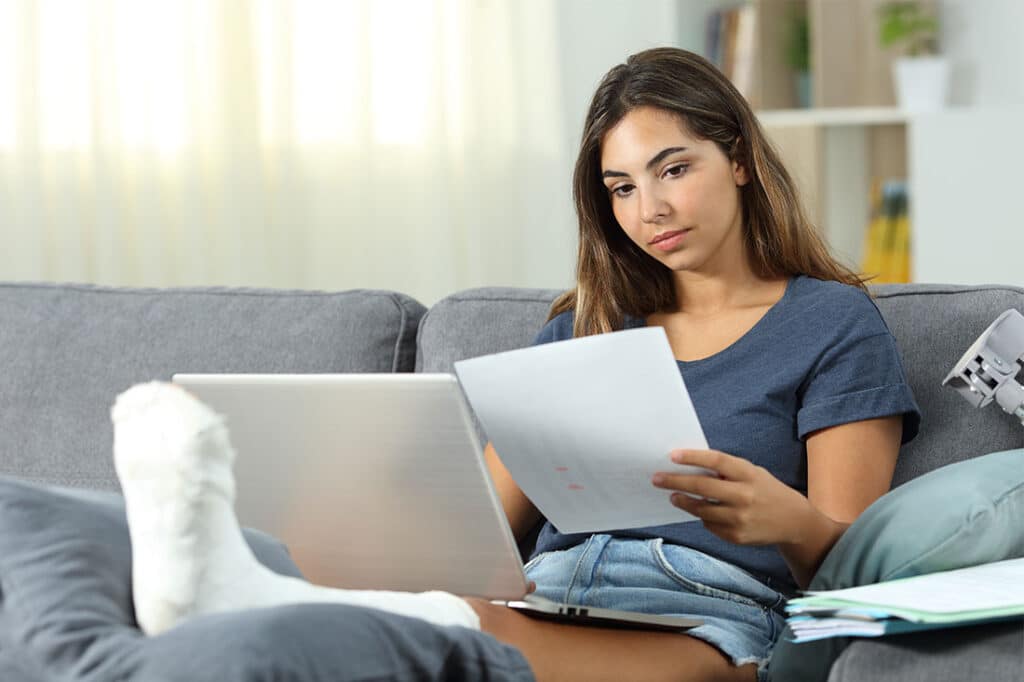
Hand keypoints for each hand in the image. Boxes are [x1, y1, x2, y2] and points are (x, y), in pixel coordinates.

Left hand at [652, 449, 812, 545]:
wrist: (794, 521)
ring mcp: (740, 518)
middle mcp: (744, 496)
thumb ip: (727, 472)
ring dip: (683, 501)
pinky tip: (703, 511)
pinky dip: (703, 516)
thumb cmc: (767, 490)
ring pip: (701, 509)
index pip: (716, 461)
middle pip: (702, 487)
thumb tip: (690, 467)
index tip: (672, 455)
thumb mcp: (753, 473)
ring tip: (673, 496)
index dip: (693, 457)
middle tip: (657, 478)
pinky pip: (710, 524)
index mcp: (749, 474)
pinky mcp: (736, 536)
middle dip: (675, 482)